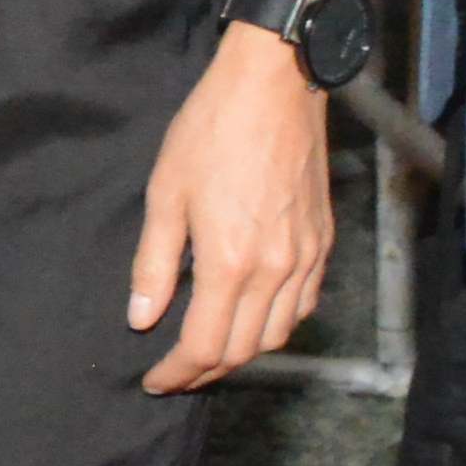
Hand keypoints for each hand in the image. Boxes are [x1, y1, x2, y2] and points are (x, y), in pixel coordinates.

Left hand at [128, 25, 338, 394]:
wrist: (275, 85)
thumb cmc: (212, 130)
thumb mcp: (165, 193)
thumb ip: (153, 264)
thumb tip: (142, 318)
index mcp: (230, 263)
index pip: (205, 346)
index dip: (177, 372)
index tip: (155, 380)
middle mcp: (275, 270)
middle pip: (244, 350)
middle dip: (206, 370)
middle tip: (176, 371)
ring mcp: (305, 258)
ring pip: (278, 334)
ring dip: (243, 352)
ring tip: (211, 348)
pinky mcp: (323, 242)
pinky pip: (304, 304)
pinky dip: (277, 324)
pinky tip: (253, 315)